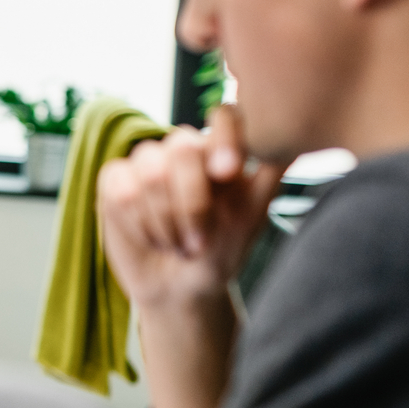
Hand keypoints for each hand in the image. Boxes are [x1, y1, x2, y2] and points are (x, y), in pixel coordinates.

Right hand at [98, 105, 286, 308]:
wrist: (180, 290)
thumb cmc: (221, 253)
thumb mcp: (252, 217)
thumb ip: (269, 175)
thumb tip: (294, 139)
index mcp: (220, 151)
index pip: (224, 117)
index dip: (224, 139)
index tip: (227, 172)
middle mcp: (183, 150)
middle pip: (182, 147)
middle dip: (191, 203)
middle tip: (199, 240)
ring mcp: (146, 162)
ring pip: (150, 170)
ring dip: (165, 221)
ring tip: (176, 244)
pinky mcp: (114, 180)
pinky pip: (121, 189)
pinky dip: (138, 223)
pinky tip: (150, 238)